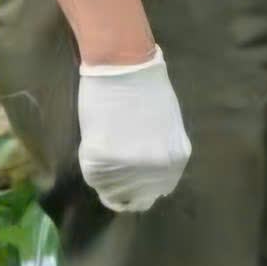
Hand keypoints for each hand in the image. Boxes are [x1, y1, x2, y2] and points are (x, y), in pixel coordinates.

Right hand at [75, 47, 192, 213]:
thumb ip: (161, 153)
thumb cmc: (148, 89)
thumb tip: (149, 174)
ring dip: (106, 179)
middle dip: (123, 187)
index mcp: (174, 162)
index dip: (141, 188)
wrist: (124, 67)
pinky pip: (93, 177)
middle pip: (134, 198)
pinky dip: (92, 166)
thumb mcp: (168, 127)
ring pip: (110, 192)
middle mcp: (155, 172)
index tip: (129, 180)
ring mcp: (127, 170)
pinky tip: (95, 146)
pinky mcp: (101, 162)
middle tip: (112, 170)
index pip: (156, 191)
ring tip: (105, 153)